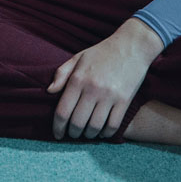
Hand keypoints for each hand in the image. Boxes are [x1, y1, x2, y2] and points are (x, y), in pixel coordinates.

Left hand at [47, 18, 163, 140]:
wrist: (131, 46)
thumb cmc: (102, 52)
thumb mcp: (78, 58)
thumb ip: (61, 74)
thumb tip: (49, 91)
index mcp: (78, 79)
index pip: (63, 111)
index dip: (57, 127)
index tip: (58, 134)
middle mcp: (92, 89)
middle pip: (77, 123)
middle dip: (72, 133)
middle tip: (72, 134)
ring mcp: (110, 96)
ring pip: (95, 127)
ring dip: (89, 135)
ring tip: (86, 133)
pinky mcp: (125, 100)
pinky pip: (113, 125)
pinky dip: (106, 133)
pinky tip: (102, 132)